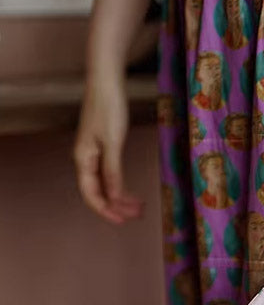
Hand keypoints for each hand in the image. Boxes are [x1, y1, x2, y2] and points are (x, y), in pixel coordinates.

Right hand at [74, 77, 144, 223]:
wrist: (106, 82)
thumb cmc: (108, 108)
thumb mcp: (113, 143)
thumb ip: (113, 172)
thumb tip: (115, 197)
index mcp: (83, 160)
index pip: (91, 195)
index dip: (106, 211)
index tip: (122, 221)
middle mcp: (86, 160)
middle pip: (99, 193)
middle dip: (117, 207)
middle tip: (137, 215)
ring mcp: (94, 155)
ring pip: (106, 185)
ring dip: (121, 198)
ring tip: (139, 207)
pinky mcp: (103, 148)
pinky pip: (110, 175)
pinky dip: (121, 185)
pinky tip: (131, 191)